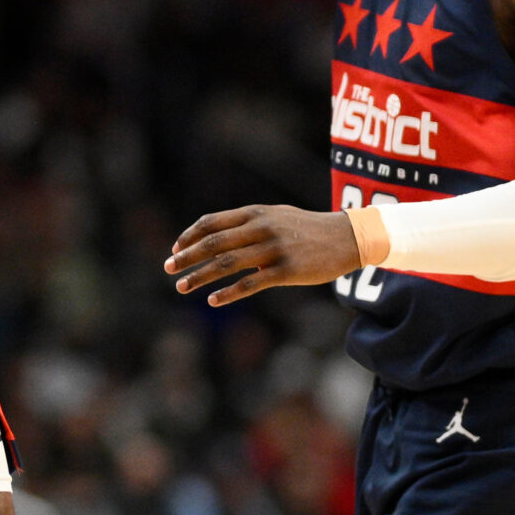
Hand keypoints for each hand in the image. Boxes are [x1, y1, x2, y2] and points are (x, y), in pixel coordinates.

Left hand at [166, 203, 363, 305]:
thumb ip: (248, 223)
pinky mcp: (286, 271)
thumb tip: (218, 235)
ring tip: (182, 286)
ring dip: (200, 276)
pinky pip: (251, 283)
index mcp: (255, 213)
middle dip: (186, 256)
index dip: (190, 235)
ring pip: (226, 264)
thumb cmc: (307, 228)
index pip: (211, 222)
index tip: (175, 248)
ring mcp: (273, 249)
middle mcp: (260, 228)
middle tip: (167, 268)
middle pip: (213, 243)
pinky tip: (213, 301)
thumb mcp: (276, 216)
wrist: (346, 237)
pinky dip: (228, 293)